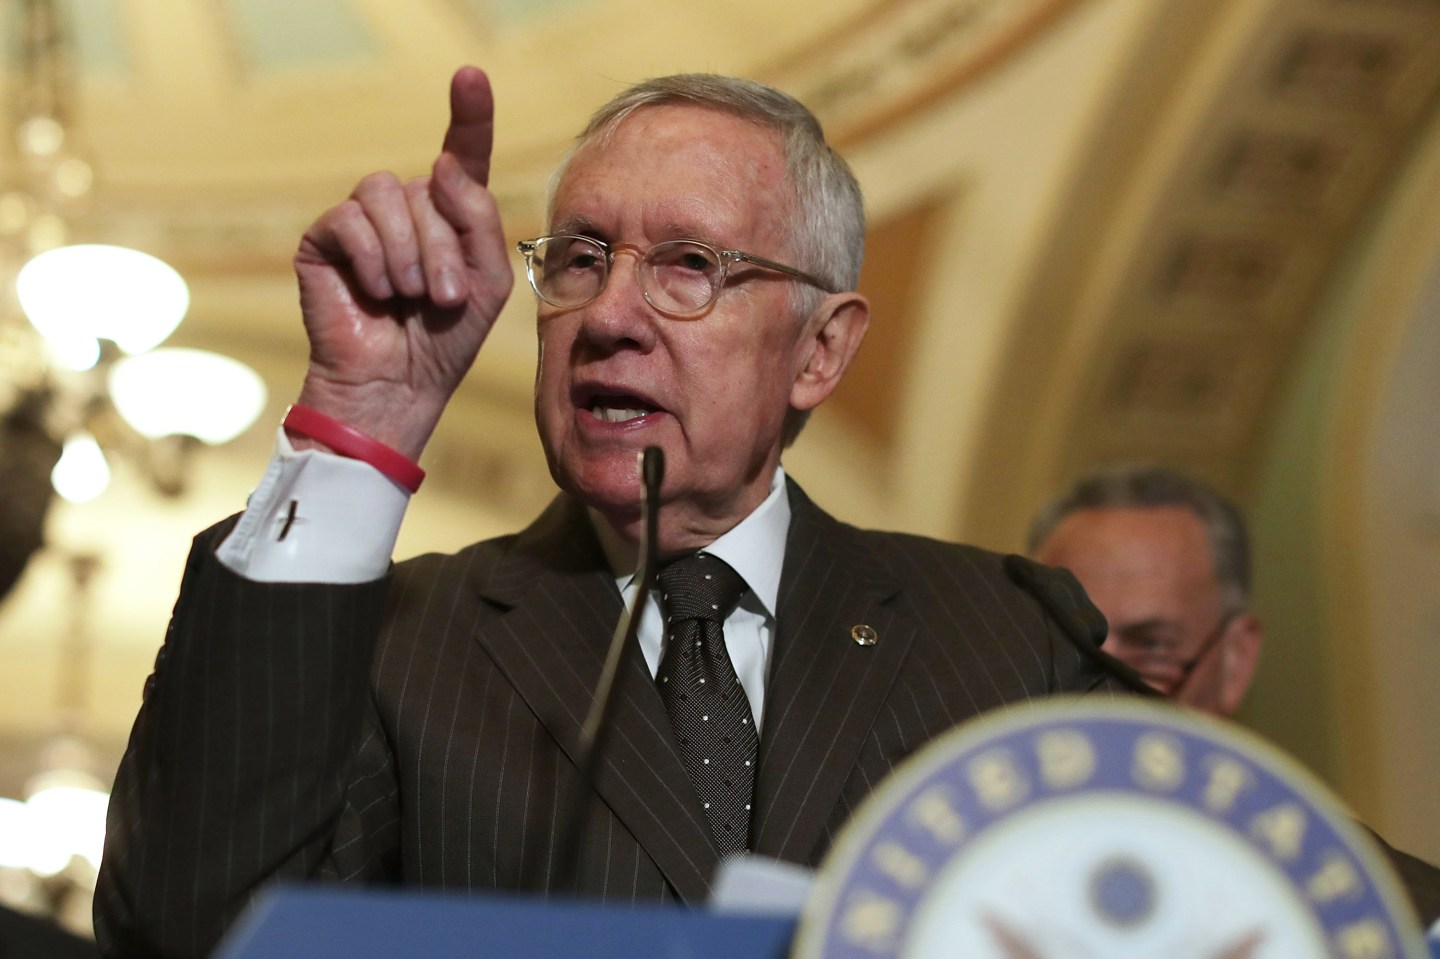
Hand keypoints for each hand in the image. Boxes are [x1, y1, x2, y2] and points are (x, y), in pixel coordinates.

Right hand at [292, 66, 512, 459]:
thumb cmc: (445, 341)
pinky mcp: (324, 240)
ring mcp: (362, 222)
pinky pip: (349, 219)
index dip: (468, 115)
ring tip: (410, 296)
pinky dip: (371, 257)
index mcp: (450, 216)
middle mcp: (406, 210)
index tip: (470, 75)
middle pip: (428, 187)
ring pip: (387, 194)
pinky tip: (378, 291)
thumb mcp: (486, 281)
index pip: (460, 155)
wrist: (398, 387)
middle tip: (443, 298)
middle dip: (443, 247)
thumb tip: (439, 165)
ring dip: (408, 251)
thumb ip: (477, 219)